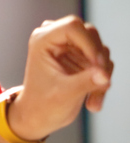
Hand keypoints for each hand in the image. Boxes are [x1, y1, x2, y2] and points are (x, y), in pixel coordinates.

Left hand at [0, 16, 113, 142]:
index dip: (89, 43)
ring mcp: (70, 48)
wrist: (38, 116)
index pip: (73, 26)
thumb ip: (84, 81)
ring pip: (100, 50)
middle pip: (91, 34)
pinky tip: (93, 102)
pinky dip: (103, 81)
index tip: (97, 65)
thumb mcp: (63, 94)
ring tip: (92, 102)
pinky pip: (103, 63)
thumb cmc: (42, 105)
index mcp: (42, 40)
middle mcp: (56, 39)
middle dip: (99, 60)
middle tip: (101, 83)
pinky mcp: (82, 58)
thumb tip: (105, 75)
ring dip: (103, 75)